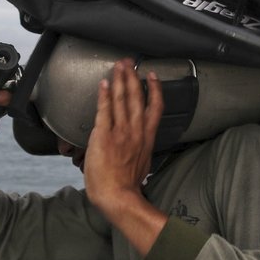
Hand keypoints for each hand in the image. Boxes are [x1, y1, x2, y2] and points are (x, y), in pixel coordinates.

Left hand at [83, 59, 166, 254]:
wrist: (117, 196)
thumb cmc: (126, 186)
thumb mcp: (141, 165)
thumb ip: (139, 150)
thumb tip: (136, 146)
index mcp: (146, 138)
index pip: (155, 108)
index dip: (155, 90)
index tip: (153, 77)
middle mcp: (135, 132)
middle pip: (137, 98)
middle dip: (133, 77)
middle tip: (130, 63)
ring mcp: (120, 132)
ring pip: (122, 100)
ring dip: (120, 80)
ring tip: (119, 66)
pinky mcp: (104, 136)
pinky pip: (104, 110)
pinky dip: (105, 95)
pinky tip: (105, 83)